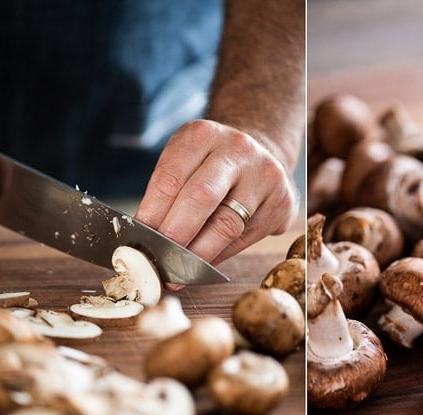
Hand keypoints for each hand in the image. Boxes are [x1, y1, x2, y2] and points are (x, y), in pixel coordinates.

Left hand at [135, 119, 298, 265]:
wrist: (259, 154)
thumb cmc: (209, 166)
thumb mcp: (185, 162)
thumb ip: (168, 193)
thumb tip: (145, 239)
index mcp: (203, 135)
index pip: (171, 177)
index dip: (153, 213)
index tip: (139, 240)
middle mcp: (238, 149)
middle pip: (201, 198)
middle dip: (176, 235)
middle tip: (158, 261)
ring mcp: (266, 175)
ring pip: (227, 225)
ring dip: (198, 254)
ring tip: (178, 272)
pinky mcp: (283, 202)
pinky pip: (246, 238)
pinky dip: (221, 255)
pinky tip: (205, 265)